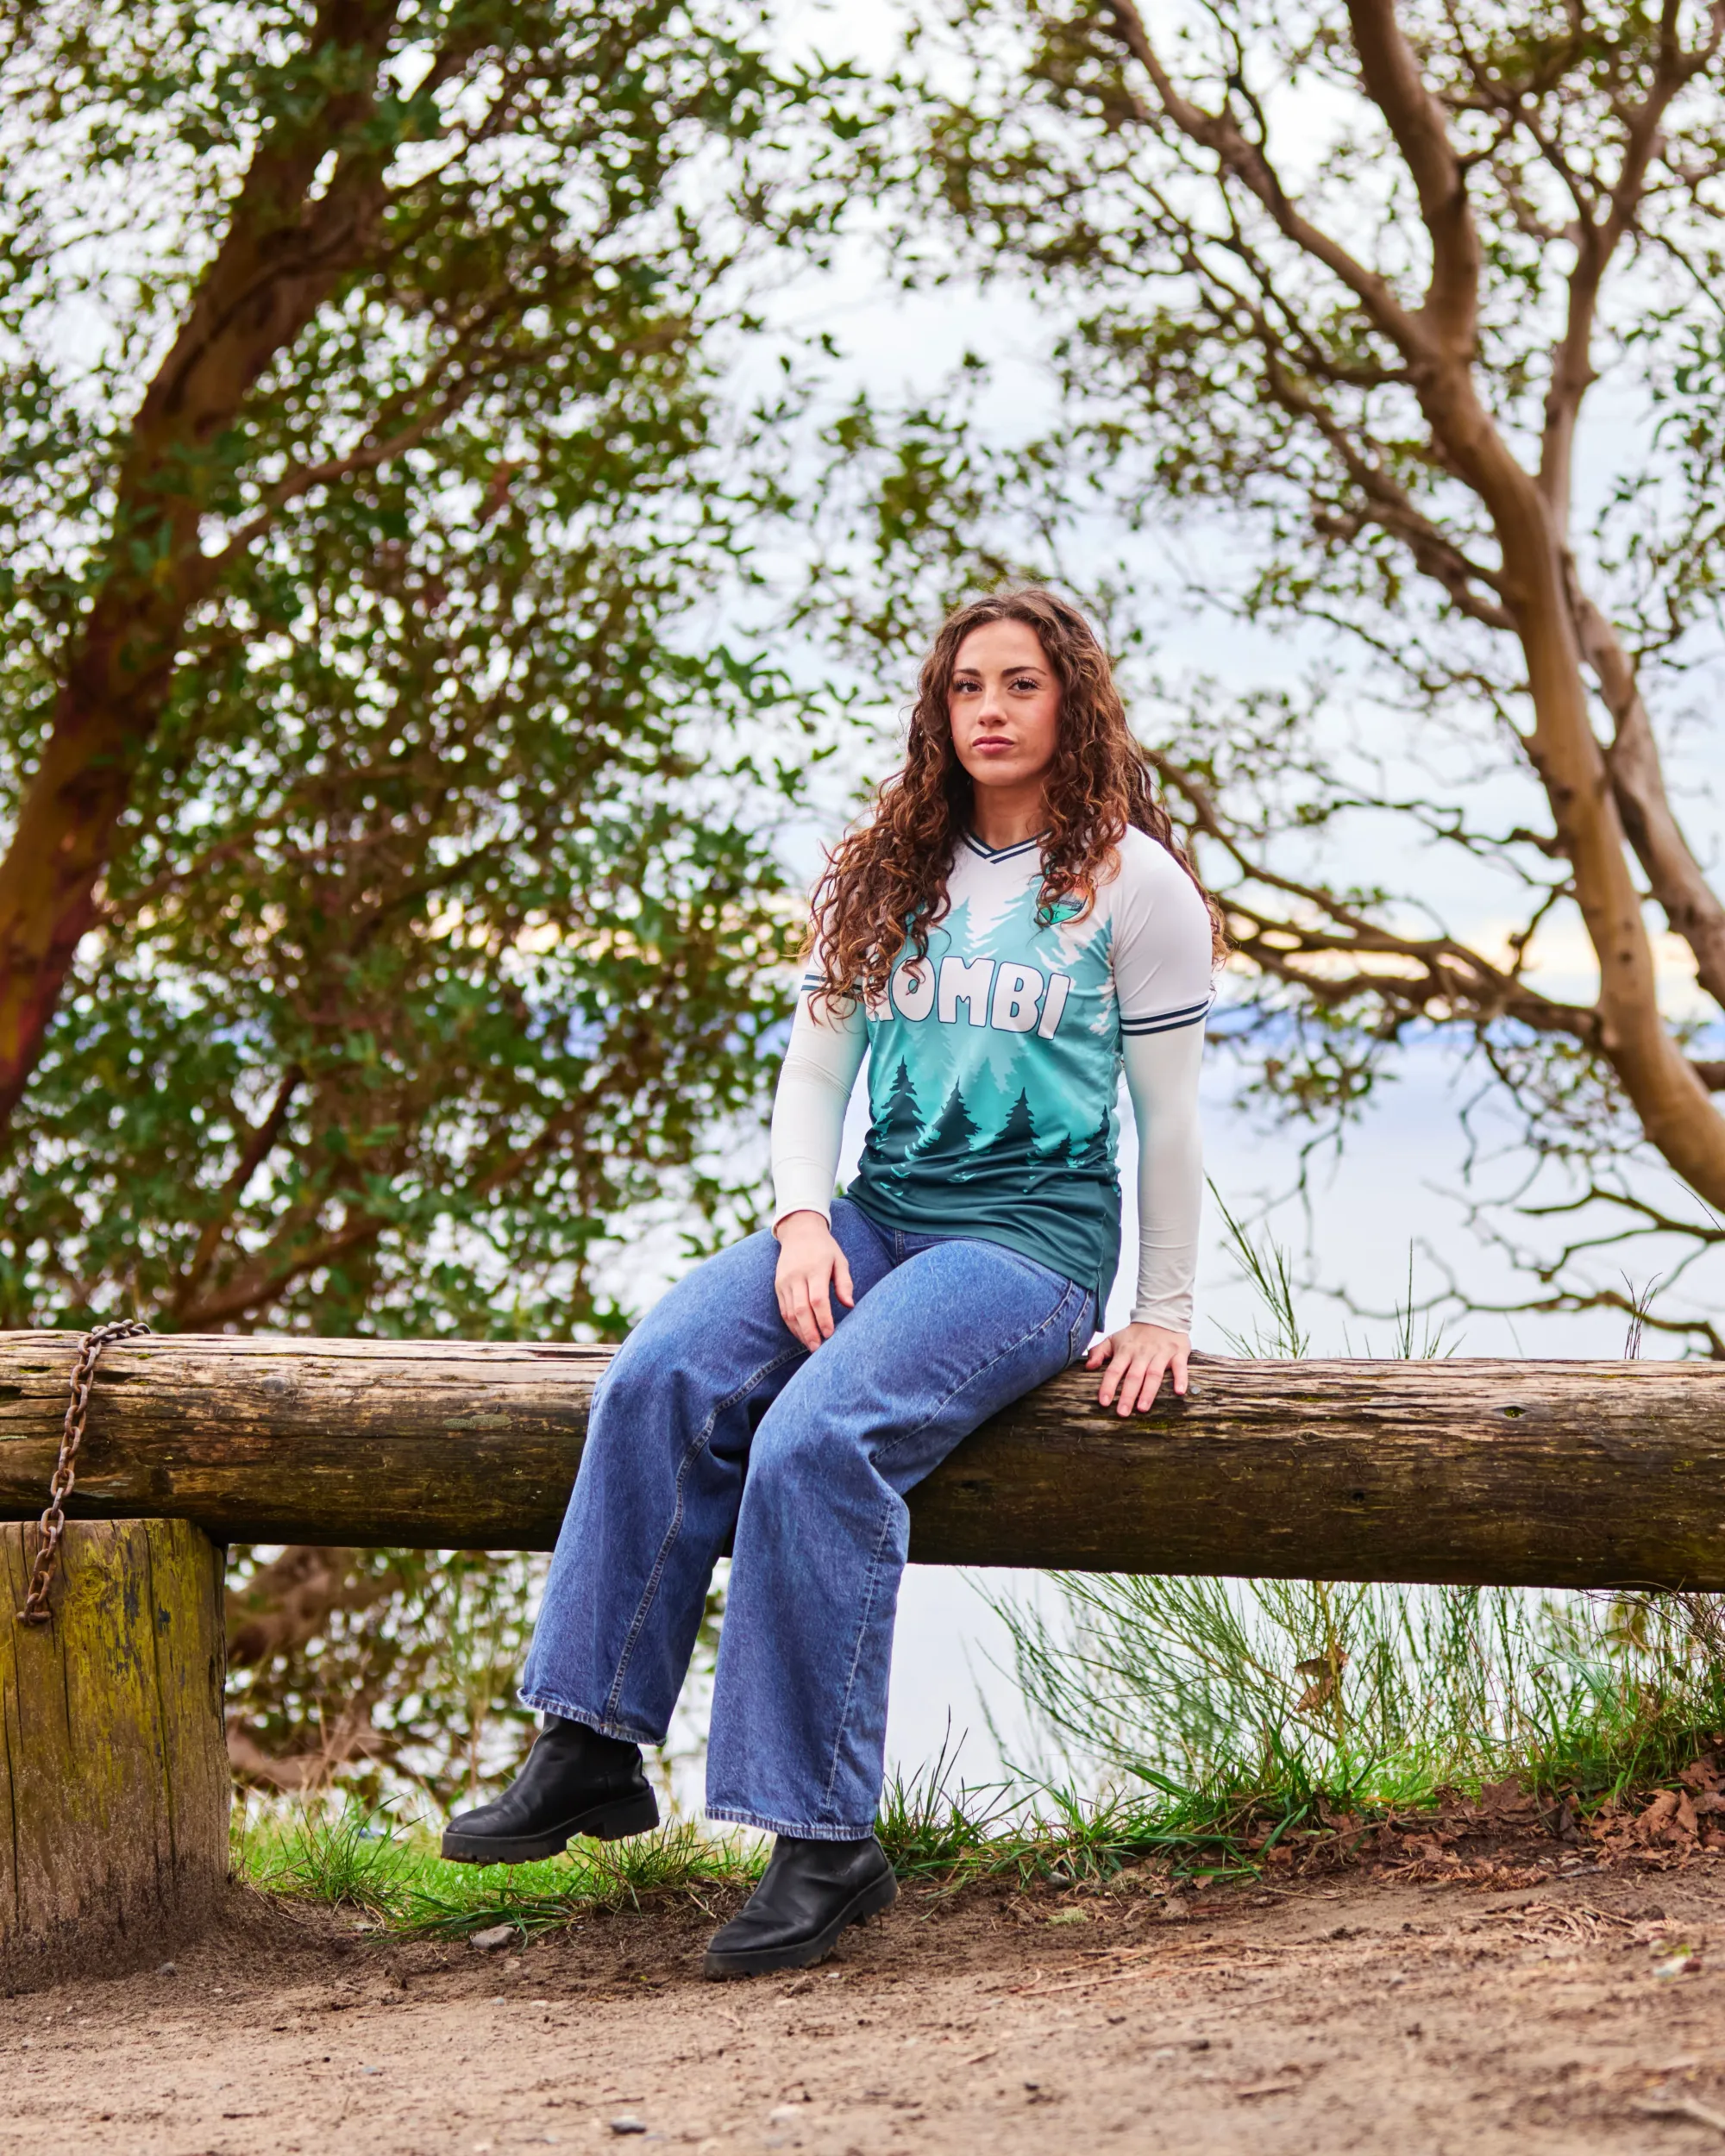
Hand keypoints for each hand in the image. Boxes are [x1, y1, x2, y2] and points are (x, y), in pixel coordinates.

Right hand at [773, 1210, 854, 1351]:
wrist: (799, 1231)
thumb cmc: (825, 1248)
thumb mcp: (840, 1260)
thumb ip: (845, 1283)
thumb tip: (850, 1305)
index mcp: (815, 1269)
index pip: (817, 1299)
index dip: (823, 1319)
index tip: (830, 1334)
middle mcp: (797, 1276)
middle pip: (801, 1309)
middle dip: (810, 1332)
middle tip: (818, 1349)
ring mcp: (785, 1281)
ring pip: (789, 1312)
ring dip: (800, 1332)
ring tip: (811, 1346)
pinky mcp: (778, 1286)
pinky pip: (783, 1309)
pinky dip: (792, 1325)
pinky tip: (801, 1334)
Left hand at [1085, 1322, 1189, 1415]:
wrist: (1162, 1316)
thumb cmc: (1136, 1335)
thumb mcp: (1114, 1339)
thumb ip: (1099, 1352)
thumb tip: (1088, 1367)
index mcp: (1125, 1350)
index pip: (1114, 1370)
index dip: (1108, 1386)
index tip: (1104, 1402)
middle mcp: (1142, 1353)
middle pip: (1134, 1376)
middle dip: (1128, 1395)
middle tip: (1122, 1413)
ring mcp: (1161, 1353)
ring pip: (1154, 1374)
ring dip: (1148, 1392)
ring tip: (1143, 1408)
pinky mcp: (1178, 1353)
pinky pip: (1180, 1367)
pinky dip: (1180, 1378)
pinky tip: (1179, 1392)